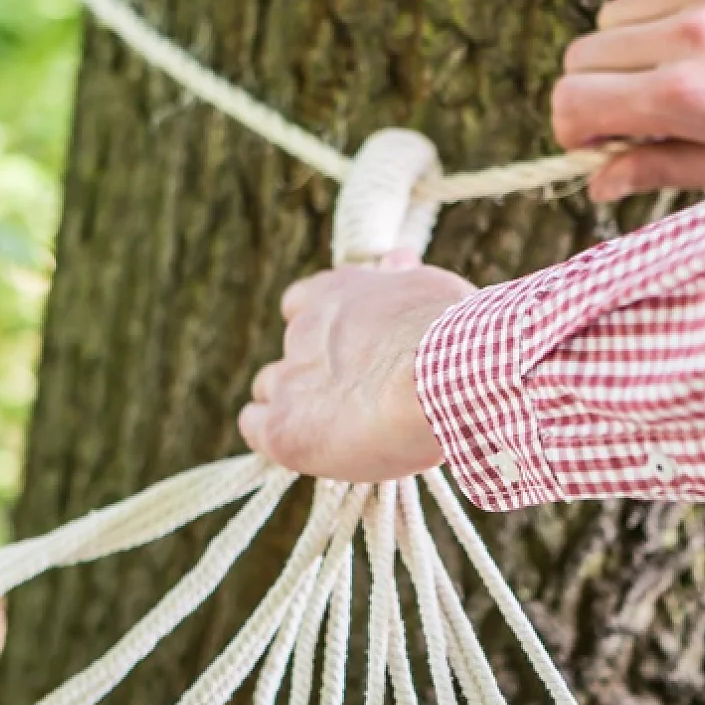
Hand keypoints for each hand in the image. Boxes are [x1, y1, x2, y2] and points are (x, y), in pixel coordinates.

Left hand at [238, 255, 474, 481]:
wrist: (447, 377)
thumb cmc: (451, 334)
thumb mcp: (427, 290)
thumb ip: (401, 279)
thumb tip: (398, 258)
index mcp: (334, 294)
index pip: (301, 303)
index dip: (320, 331)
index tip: (347, 350)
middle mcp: (303, 330)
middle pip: (290, 351)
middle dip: (312, 371)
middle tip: (354, 396)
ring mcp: (288, 379)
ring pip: (269, 388)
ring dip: (295, 406)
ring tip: (338, 428)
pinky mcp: (283, 428)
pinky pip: (254, 427)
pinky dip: (274, 435)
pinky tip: (307, 445)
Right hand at [553, 0, 704, 200]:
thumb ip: (661, 169)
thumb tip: (598, 182)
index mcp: (691, 95)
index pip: (571, 99)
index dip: (571, 130)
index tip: (599, 145)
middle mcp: (691, 32)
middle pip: (581, 54)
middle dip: (595, 92)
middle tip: (637, 120)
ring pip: (614, 16)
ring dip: (627, 53)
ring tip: (679, 80)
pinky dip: (669, 20)